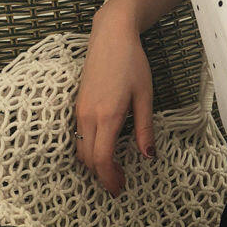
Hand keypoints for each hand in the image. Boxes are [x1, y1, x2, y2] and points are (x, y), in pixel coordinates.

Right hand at [74, 7, 155, 196]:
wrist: (110, 38)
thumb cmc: (132, 64)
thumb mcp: (145, 96)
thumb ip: (145, 128)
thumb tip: (149, 156)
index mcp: (107, 116)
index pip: (102, 159)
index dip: (110, 178)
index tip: (120, 188)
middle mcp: (88, 117)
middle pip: (88, 159)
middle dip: (102, 176)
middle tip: (120, 184)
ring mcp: (79, 111)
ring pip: (80, 149)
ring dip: (94, 164)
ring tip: (114, 170)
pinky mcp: (78, 106)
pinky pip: (78, 137)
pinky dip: (89, 150)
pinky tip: (105, 150)